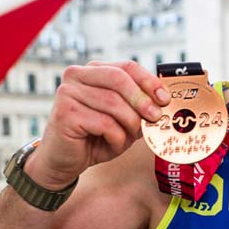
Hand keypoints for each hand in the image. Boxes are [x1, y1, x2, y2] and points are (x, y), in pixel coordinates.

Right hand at [25, 61, 170, 188]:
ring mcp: (67, 93)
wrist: (63, 161)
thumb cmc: (95, 138)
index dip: (149, 81)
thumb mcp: (122, 119)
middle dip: (142, 100)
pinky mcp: (65, 113)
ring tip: (128, 138)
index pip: (126, 67)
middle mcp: (76, 76)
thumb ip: (138, 107)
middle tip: (156, 117)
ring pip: (114, 103)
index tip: (164, 98)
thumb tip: (163, 103)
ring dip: (129, 124)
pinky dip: (116, 138)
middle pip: (119, 79)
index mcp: (92, 71)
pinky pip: (105, 123)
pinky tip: (112, 145)